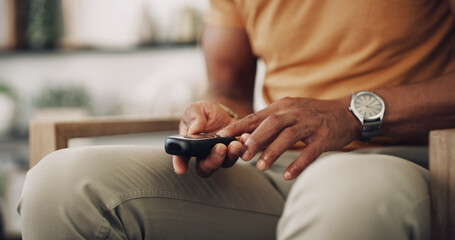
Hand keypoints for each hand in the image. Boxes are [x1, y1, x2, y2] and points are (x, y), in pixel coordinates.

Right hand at [172, 101, 243, 177]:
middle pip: (205, 167)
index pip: (181, 158)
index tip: (181, 169)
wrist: (224, 110)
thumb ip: (193, 119)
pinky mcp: (234, 152)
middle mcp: (204, 155)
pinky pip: (239, 154)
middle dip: (213, 160)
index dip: (179, 165)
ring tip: (235, 144)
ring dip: (230, 155)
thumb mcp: (196, 110)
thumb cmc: (205, 112)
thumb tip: (193, 131)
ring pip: (224, 163)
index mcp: (189, 146)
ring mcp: (221, 156)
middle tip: (219, 147)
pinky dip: (242, 147)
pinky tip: (244, 137)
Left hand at [217, 97, 359, 179]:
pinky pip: (310, 151)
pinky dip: (298, 164)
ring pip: (288, 136)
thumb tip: (245, 137)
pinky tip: (288, 175)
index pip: (257, 116)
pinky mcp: (324, 137)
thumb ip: (270, 123)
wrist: (347, 112)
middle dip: (255, 139)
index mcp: (283, 106)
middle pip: (271, 124)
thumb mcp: (290, 112)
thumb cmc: (313, 115)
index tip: (223, 136)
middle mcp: (295, 112)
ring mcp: (310, 124)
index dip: (239, 126)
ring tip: (261, 166)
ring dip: (273, 151)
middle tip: (242, 155)